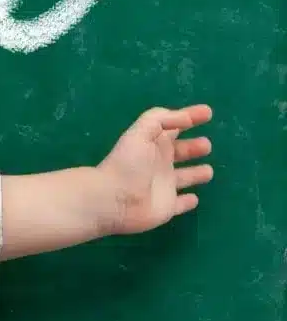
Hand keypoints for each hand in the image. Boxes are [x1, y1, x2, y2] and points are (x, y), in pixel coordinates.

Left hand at [96, 104, 213, 235]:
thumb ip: (161, 119)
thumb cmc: (127, 163)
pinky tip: (195, 199)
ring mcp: (163, 187)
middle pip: (179, 153)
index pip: (174, 127)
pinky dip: (188, 202)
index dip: (190, 117)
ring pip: (183, 178)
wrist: (113, 200)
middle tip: (206, 145)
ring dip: (195, 174)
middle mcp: (159, 164)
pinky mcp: (167, 208)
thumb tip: (187, 117)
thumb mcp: (141, 133)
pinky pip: (180, 205)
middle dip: (193, 148)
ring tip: (208, 170)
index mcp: (153, 144)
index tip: (208, 112)